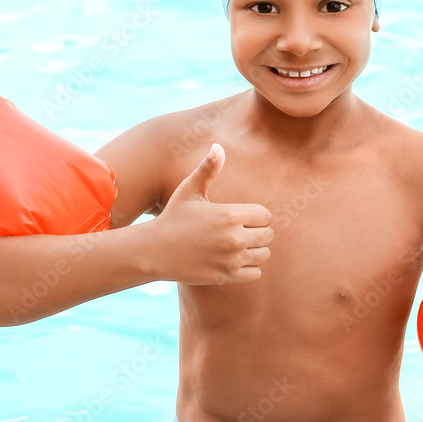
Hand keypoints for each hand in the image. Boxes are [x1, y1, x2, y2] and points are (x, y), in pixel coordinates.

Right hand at [151, 143, 273, 285]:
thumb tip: (218, 146)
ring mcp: (231, 259)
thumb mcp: (189, 190)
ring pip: (264, 255)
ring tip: (239, 246)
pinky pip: (255, 273)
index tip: (243, 218)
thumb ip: (208, 169)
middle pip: (268, 235)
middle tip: (242, 232)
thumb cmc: (173, 217)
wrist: (154, 250)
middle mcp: (234, 237)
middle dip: (258, 233)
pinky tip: (234, 260)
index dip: (257, 216)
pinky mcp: (226, 276)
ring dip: (255, 251)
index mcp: (230, 214)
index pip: (266, 216)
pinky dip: (249, 268)